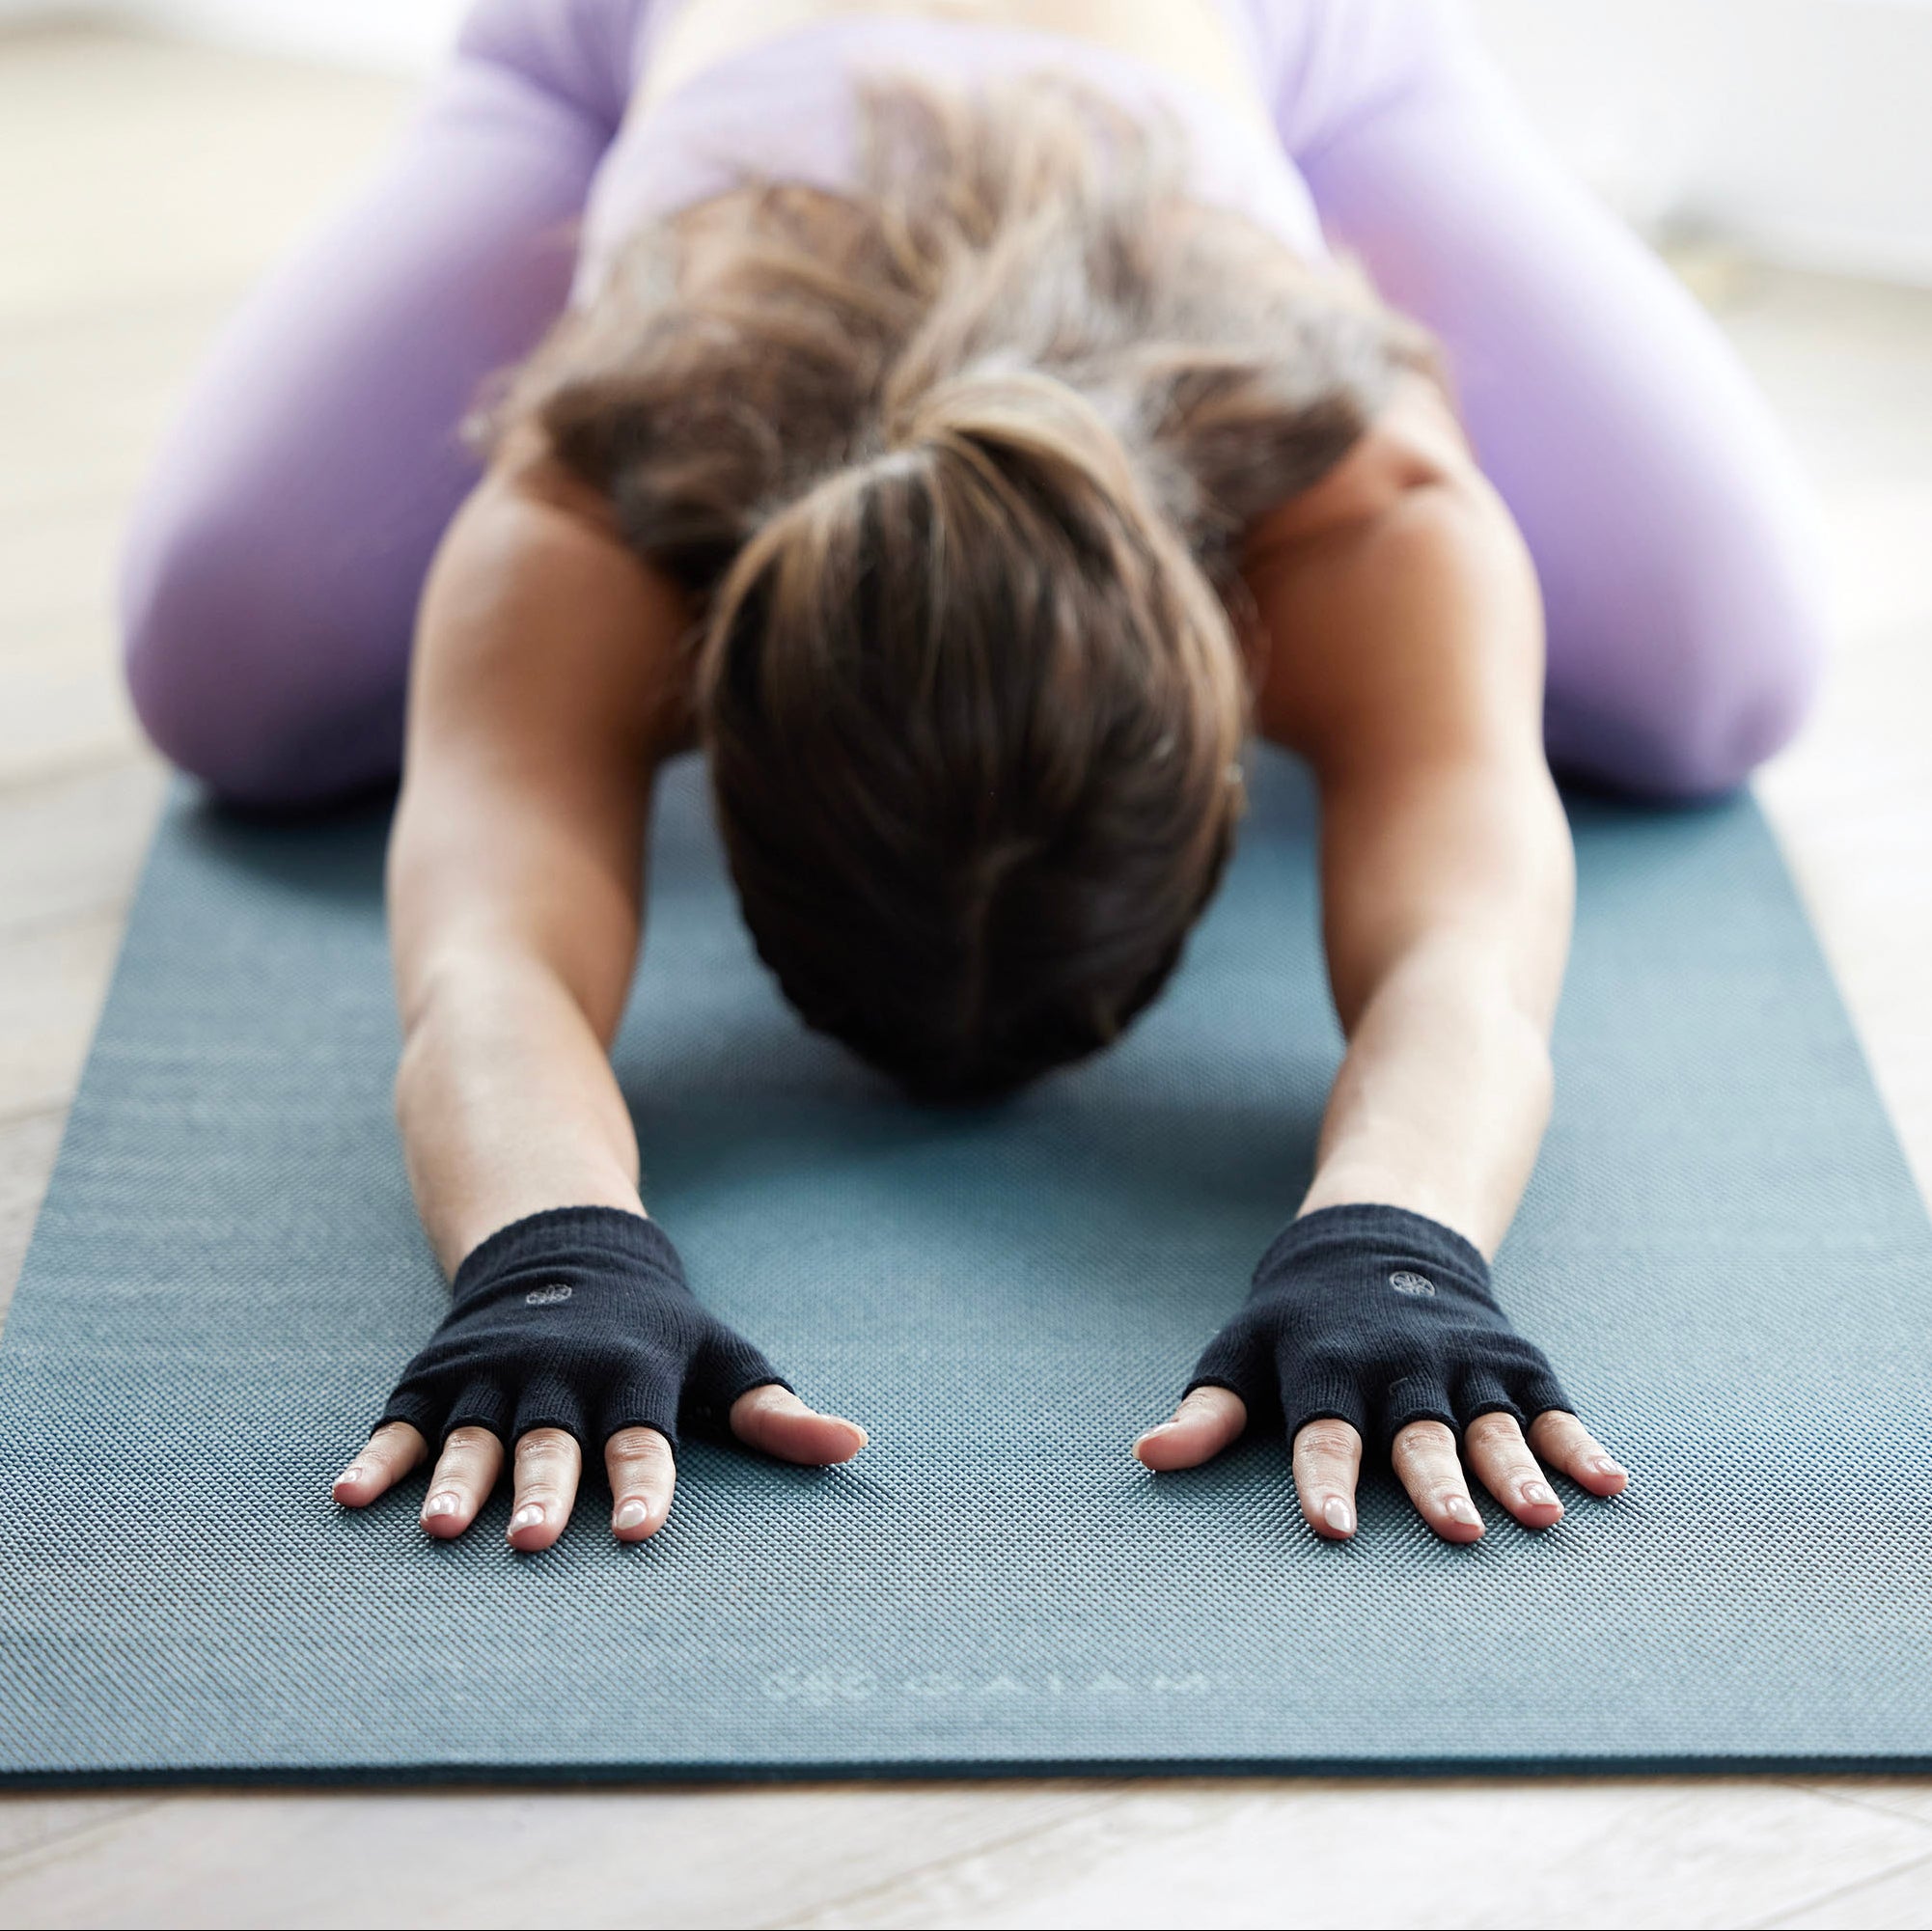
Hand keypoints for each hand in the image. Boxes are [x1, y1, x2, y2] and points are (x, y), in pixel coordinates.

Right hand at [332, 1206, 865, 1548]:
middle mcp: (560, 1377)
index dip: (642, 1482)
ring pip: (473, 1437)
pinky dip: (378, 1455)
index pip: (642, 1441)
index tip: (641, 1530)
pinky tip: (351, 1496)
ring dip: (456, 1480)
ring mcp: (494, 1376)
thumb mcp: (721, 1356)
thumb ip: (777, 1412)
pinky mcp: (439, 1377)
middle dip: (543, 1490)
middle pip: (551, 1444)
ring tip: (440, 1528)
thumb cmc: (657, 1326)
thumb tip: (855, 1447)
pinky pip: (402, 1420)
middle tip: (535, 1541)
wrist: (566, 1244)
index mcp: (633, 1378)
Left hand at [1133, 1203, 1626, 1542]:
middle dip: (1435, 1481)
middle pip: (1418, 1432)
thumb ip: (1207, 1413)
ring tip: (1542, 1516)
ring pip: (1491, 1423)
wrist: (1378, 1238)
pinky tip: (1609, 1483)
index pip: (1322, 1431)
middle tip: (1456, 1532)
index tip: (1334, 1527)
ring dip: (1517, 1468)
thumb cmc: (1297, 1323)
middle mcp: (1399, 1366)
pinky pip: (1550, 1407)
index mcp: (1326, 1367)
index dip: (1325, 1478)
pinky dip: (1579, 1442)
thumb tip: (1148, 1454)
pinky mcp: (1512, 1361)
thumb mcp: (1242, 1353)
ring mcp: (1463, 1363)